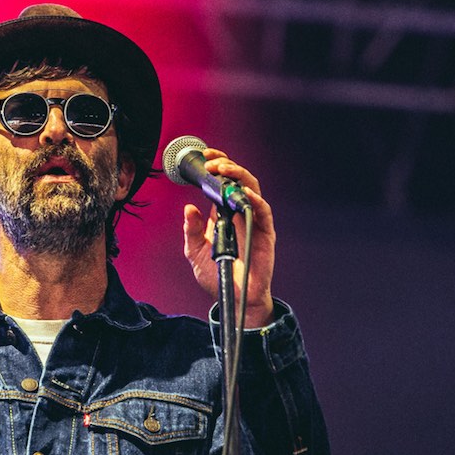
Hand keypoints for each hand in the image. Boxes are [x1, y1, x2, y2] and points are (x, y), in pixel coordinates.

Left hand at [182, 148, 275, 327]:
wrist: (233, 297)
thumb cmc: (216, 275)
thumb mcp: (194, 252)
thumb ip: (191, 230)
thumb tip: (189, 208)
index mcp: (222, 213)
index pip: (222, 182)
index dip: (216, 166)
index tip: (203, 157)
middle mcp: (239, 213)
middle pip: (238, 179)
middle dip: (226, 165)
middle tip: (211, 162)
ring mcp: (253, 221)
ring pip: (252, 189)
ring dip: (239, 176)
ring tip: (224, 170)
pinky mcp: (264, 233)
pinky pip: (263, 212)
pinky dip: (255, 200)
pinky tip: (244, 194)